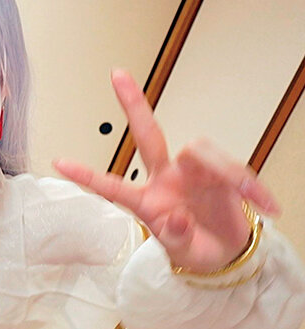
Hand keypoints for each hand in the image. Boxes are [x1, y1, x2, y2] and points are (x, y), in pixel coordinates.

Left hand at [52, 68, 280, 272]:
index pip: (112, 186)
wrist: (228, 253)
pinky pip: (234, 167)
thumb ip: (176, 238)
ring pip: (200, 149)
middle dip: (133, 105)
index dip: (87, 176)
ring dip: (228, 171)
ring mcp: (191, 171)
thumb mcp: (185, 253)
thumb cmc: (197, 249)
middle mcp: (165, 178)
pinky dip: (253, 185)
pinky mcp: (219, 170)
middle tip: (117, 75)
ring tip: (251, 196)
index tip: (59, 163)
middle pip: (148, 135)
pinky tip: (267, 205)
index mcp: (147, 201)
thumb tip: (173, 221)